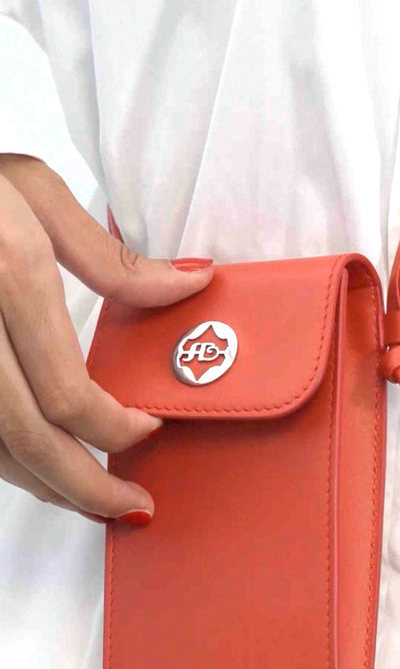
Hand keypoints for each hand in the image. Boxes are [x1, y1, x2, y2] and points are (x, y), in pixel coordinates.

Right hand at [0, 154, 212, 523]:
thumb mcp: (38, 195)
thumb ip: (112, 259)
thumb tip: (189, 287)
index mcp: (10, 277)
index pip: (68, 393)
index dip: (115, 426)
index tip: (148, 428)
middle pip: (28, 440)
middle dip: (85, 487)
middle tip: (131, 507)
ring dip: (43, 484)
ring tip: (89, 496)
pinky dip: (7, 458)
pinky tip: (37, 462)